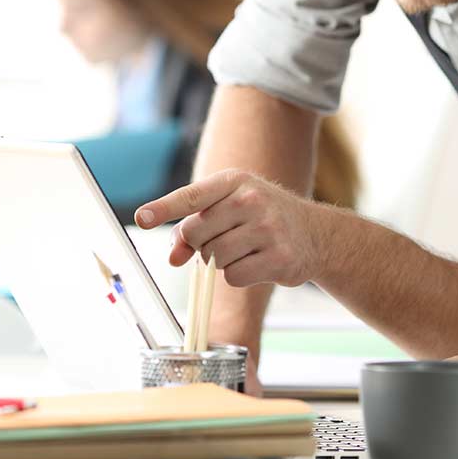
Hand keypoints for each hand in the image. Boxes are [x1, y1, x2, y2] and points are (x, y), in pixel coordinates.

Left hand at [135, 169, 327, 287]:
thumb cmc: (262, 217)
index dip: (164, 208)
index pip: (192, 196)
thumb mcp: (230, 209)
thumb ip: (195, 227)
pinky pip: (233, 277)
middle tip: (224, 238)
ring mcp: (268, 228)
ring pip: (213, 259)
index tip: (142, 218)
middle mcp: (252, 200)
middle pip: (196, 234)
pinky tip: (258, 262)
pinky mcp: (278, 257)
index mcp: (235, 181)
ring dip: (220, 262)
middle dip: (201, 244)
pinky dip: (239, 275)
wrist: (315, 234)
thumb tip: (173, 258)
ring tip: (246, 249)